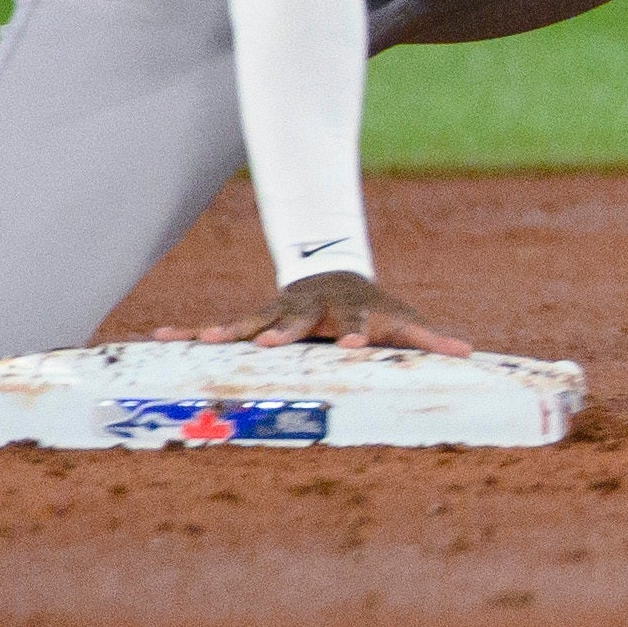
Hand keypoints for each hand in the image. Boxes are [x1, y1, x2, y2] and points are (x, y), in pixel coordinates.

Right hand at [166, 270, 471, 353]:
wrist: (333, 274)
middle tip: (273, 342)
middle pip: (296, 321)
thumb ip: (428, 338)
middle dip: (284, 331)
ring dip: (227, 331)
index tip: (354, 344)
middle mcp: (308, 311)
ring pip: (250, 321)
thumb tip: (467, 352)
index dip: (355, 332)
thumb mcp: (401, 320)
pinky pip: (219, 327)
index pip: (354, 322)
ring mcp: (277, 314)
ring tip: (206, 341)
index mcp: (347, 312)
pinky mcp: (252, 320)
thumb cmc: (373, 309)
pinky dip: (190, 332)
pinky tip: (160, 337)